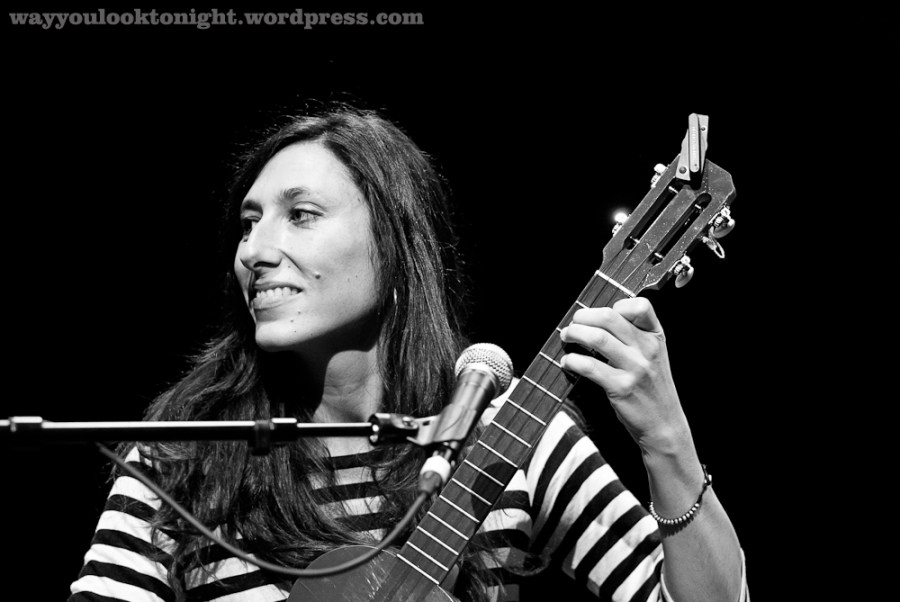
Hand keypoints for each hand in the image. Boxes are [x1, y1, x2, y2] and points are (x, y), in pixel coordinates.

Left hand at [559, 297, 689, 456]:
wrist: (664, 425)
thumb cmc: (653, 390)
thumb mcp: (654, 357)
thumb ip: (635, 336)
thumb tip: (598, 320)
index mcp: (656, 338)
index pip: (640, 306)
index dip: (616, 305)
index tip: (601, 315)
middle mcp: (647, 349)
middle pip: (610, 317)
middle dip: (583, 317)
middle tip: (573, 324)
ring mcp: (635, 368)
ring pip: (597, 338)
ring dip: (574, 334)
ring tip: (566, 337)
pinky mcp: (620, 387)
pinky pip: (589, 366)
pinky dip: (572, 360)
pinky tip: (568, 362)